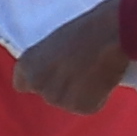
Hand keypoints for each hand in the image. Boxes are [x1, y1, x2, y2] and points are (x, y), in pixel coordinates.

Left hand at [13, 0, 130, 115]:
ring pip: (69, 101)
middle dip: (63, 87)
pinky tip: (104, 80)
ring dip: (81, 93)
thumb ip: (47, 60)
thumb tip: (56, 70)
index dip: (42, 78)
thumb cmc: (86, 28)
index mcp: (26, 66)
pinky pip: (88, 105)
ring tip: (95, 73)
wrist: (113, 33)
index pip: (23, 84)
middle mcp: (38, 84)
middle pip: (49, 94)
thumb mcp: (55, 43)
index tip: (55, 72)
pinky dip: (98, 97)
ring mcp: (59, 98)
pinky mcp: (81, 107)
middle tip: (81, 69)